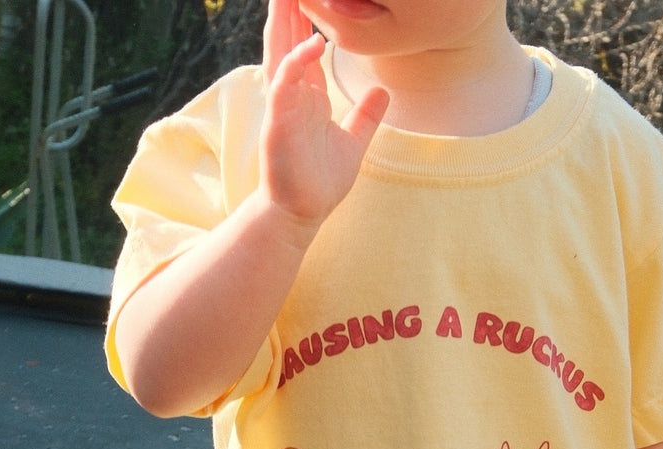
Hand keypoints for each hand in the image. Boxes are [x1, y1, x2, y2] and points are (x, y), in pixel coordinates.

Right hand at [257, 0, 388, 232]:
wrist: (302, 214)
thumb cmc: (320, 181)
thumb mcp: (353, 143)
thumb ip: (365, 116)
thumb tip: (383, 90)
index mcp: (308, 96)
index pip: (306, 47)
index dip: (309, 18)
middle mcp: (292, 95)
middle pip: (289, 41)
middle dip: (290, 9)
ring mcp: (283, 107)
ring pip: (281, 53)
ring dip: (285, 23)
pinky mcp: (279, 124)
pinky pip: (286, 86)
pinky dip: (298, 62)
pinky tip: (314, 43)